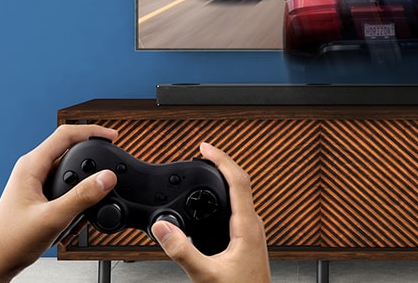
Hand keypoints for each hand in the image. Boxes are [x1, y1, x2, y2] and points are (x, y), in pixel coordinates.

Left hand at [0, 125, 118, 282]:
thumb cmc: (11, 241)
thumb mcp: (53, 218)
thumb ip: (82, 197)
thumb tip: (107, 178)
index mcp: (30, 166)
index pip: (65, 135)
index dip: (92, 131)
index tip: (113, 136)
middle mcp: (32, 170)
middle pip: (71, 151)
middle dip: (92, 163)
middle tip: (110, 172)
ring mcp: (35, 183)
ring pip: (70, 172)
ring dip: (84, 187)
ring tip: (89, 207)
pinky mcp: (40, 196)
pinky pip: (66, 188)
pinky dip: (77, 200)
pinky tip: (78, 218)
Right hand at [151, 142, 270, 282]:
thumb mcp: (206, 275)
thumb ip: (182, 251)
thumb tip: (162, 227)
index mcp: (248, 226)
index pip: (238, 179)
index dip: (221, 159)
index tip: (205, 147)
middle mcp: (254, 226)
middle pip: (241, 182)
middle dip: (221, 164)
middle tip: (203, 153)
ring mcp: (253, 233)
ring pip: (240, 196)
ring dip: (223, 180)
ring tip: (207, 170)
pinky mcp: (248, 241)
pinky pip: (237, 209)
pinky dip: (224, 197)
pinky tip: (212, 202)